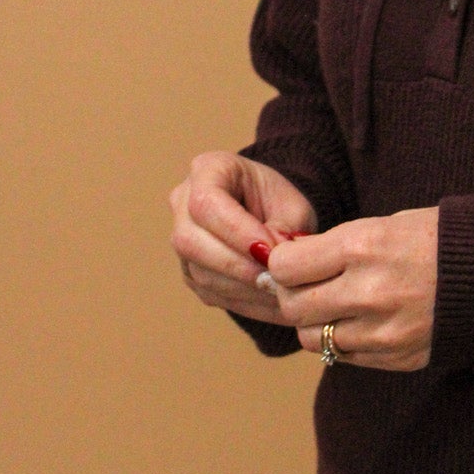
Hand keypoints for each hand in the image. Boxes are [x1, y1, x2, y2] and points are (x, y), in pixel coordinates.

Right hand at [170, 150, 315, 325]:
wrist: (269, 212)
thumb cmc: (279, 202)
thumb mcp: (292, 206)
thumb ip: (285, 229)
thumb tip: (273, 264)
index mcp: (208, 169)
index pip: (207, 203)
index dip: (236, 232)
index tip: (270, 251)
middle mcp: (183, 202)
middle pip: (191, 240)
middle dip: (237, 265)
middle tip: (276, 279)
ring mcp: (181, 239)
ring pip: (199, 272)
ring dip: (242, 288)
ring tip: (281, 295)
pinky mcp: (190, 271)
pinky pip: (209, 292)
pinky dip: (244, 302)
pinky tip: (273, 304)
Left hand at [264, 208, 438, 370]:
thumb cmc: (440, 240)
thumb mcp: (386, 225)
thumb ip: (335, 247)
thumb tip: (283, 262)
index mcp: (365, 247)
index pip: (286, 266)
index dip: (281, 262)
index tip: (291, 259)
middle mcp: (369, 292)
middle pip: (293, 306)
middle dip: (290, 294)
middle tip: (304, 285)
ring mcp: (383, 331)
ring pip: (313, 338)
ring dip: (316, 322)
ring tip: (336, 304)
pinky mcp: (397, 358)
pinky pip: (344, 356)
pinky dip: (343, 340)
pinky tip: (362, 320)